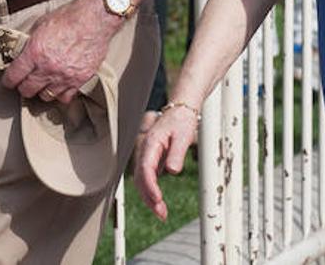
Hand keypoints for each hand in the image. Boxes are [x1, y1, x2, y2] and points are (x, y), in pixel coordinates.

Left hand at [1, 0, 119, 102]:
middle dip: (23, 87)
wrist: (95, 18)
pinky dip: (61, 94)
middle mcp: (47, 68)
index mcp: (34, 52)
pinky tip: (60, 86)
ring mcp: (64, 76)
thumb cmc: (69, 17)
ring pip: (45, 96)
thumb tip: (22, 52)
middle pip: (27, 90)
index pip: (13, 77)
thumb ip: (30, 42)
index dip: (8, 81)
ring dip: (42, 91)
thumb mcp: (41, 24)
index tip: (9, 81)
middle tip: (25, 82)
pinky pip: (65, 97)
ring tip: (43, 84)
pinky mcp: (79, 80)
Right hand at [134, 103, 198, 220]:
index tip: (158, 198)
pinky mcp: (152, 161)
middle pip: (141, 178)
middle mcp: (145, 151)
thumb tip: (172, 171)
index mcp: (150, 143)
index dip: (150, 185)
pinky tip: (158, 203)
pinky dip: (151, 192)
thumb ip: (177, 153)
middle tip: (161, 213)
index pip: (145, 168)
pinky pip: (147, 179)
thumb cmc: (181, 121)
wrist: (180, 111)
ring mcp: (147, 156)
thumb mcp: (183, 136)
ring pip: (142, 181)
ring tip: (162, 213)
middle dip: (149, 197)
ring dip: (149, 198)